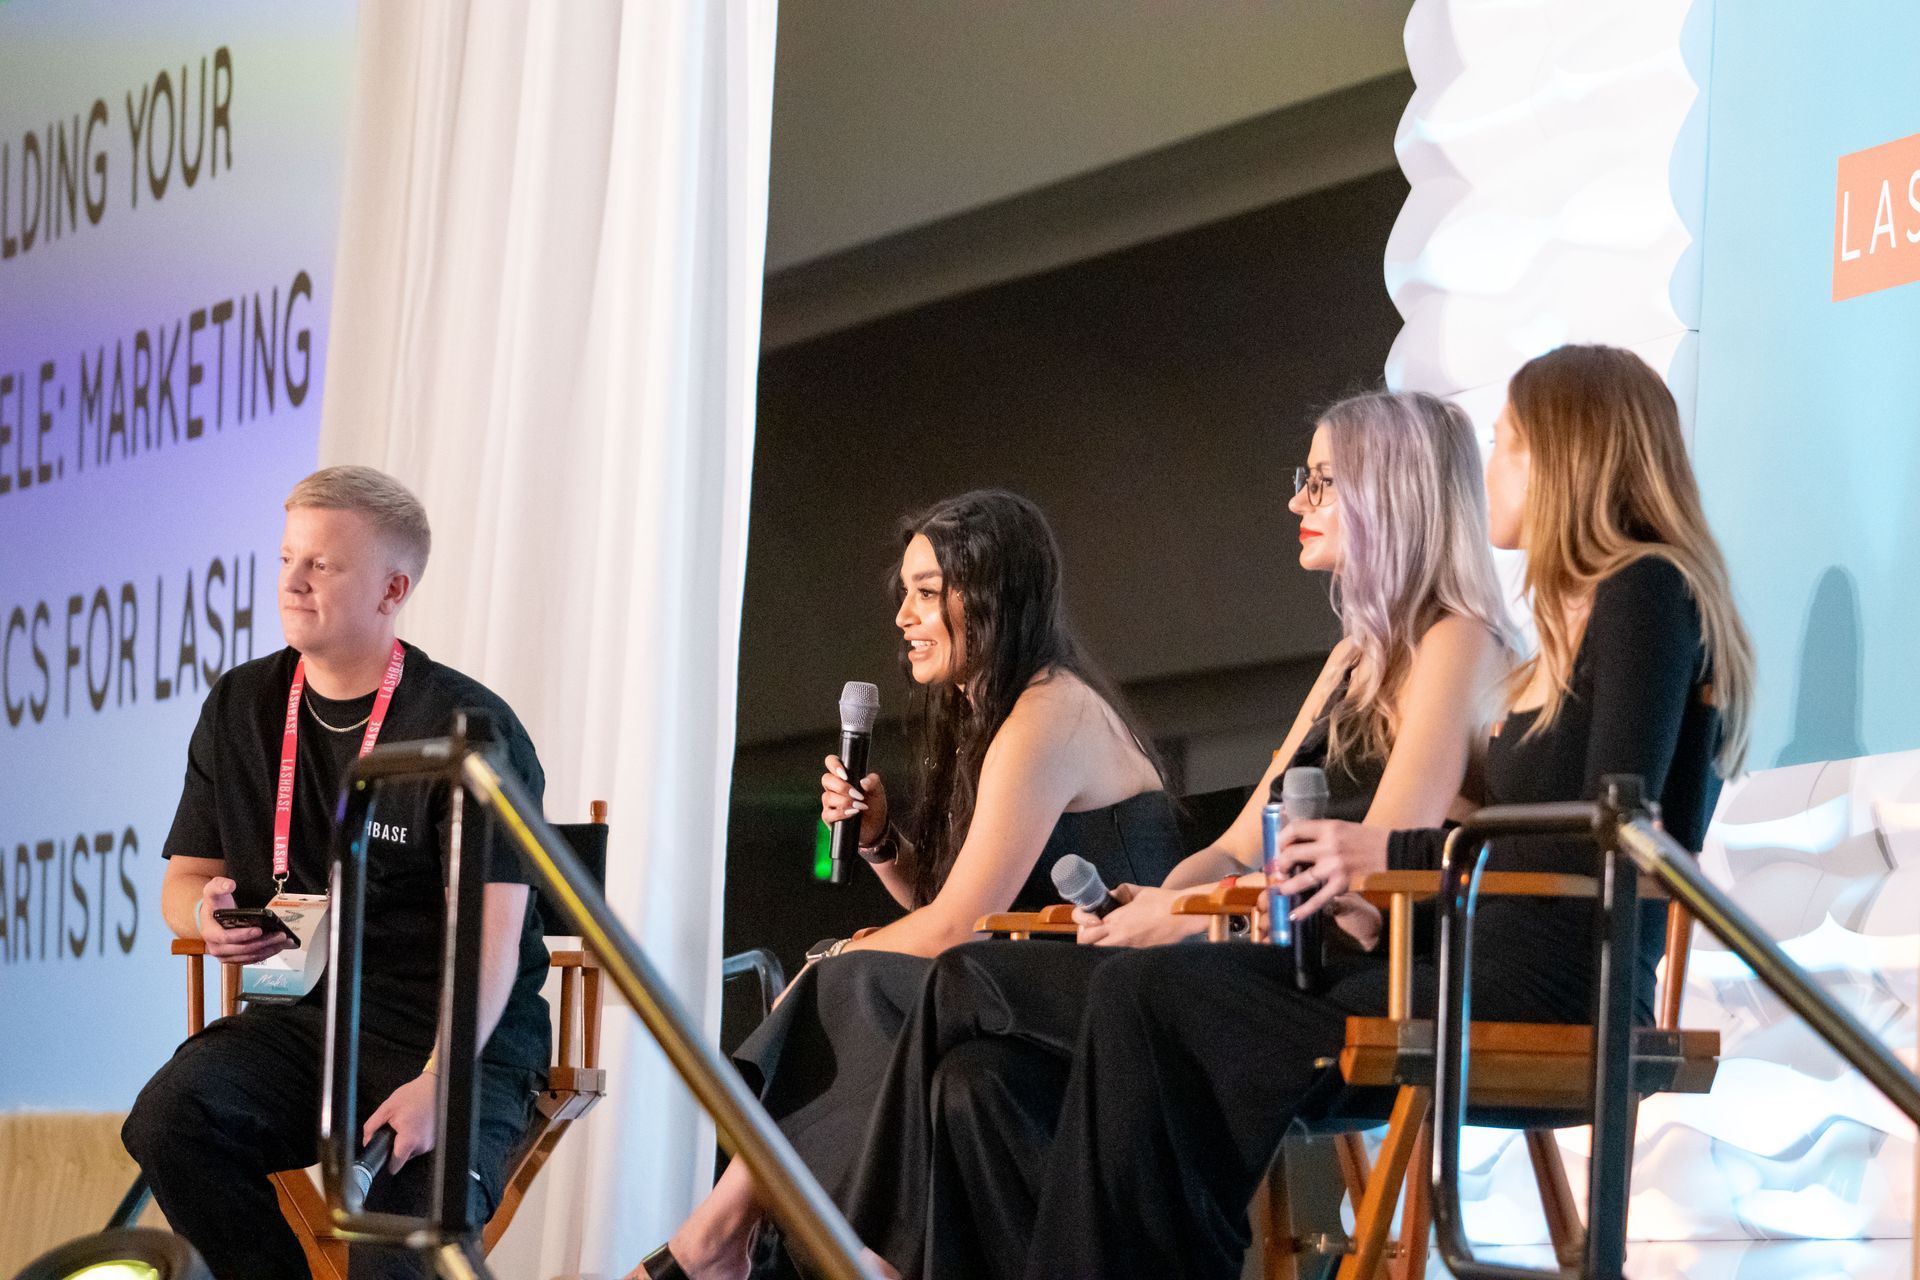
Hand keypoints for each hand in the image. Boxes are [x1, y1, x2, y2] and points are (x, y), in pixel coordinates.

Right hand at [199, 877, 295, 964]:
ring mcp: (226, 955)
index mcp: (210, 932)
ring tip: (284, 941)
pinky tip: (278, 947)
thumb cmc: (214, 904)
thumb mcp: (212, 891)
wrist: (213, 917)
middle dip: (262, 943)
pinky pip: (251, 959)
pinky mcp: (235, 958)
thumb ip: (219, 885)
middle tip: (280, 935)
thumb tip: (229, 885)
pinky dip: (266, 954)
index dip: (243, 935)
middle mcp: (216, 948)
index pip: (226, 938)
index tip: (259, 930)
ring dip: (268, 950)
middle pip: (242, 949)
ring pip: (249, 956)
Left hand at [364, 1071, 438, 1173]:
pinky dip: (416, 1137)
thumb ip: (371, 1127)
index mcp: (409, 1141)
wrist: (435, 1086)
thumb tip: (367, 1141)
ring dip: (407, 1141)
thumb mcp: (386, 1108)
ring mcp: (431, 1142)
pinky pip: (420, 1144)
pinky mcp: (435, 1138)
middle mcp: (422, 1145)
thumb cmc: (413, 1095)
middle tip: (395, 1129)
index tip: (382, 1154)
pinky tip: (415, 1123)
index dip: (385, 1162)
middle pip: (403, 1157)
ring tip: (407, 1123)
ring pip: (412, 1151)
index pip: (395, 1166)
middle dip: (396, 1146)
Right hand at [822, 755, 887, 846]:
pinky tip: (853, 813)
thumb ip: (873, 781)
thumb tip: (864, 782)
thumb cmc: (874, 805)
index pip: (831, 762)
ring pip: (827, 797)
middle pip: (826, 779)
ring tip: (860, 806)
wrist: (876, 826)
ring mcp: (829, 802)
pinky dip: (842, 813)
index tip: (845, 774)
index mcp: (843, 776)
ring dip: (845, 801)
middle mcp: (833, 788)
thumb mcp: (878, 791)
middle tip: (858, 794)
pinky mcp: (829, 817)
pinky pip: (828, 813)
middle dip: (842, 787)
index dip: (834, 765)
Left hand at [1073, 884, 1205, 947]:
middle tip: (1095, 934)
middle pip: (1088, 946)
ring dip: (1100, 948)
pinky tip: (1123, 948)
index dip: (1084, 927)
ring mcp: (1129, 949)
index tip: (1092, 922)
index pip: (1086, 930)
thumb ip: (1119, 893)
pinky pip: (1119, 960)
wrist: (1183, 915)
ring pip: (1101, 955)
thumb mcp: (1137, 892)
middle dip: (1087, 940)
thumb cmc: (1163, 901)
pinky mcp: (1140, 956)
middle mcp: (1119, 937)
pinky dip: (1115, 956)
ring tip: (1109, 940)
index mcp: (1116, 920)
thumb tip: (1110, 896)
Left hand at [1273, 819, 1390, 920]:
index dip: (1282, 838)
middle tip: (1280, 869)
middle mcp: (1329, 846)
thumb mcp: (1344, 828)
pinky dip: (1304, 909)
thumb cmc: (1369, 840)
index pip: (1295, 829)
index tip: (1280, 846)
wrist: (1396, 853)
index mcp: (1329, 828)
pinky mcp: (1343, 884)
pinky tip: (1293, 915)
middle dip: (1281, 864)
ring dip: (1286, 886)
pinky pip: (1318, 900)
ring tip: (1281, 890)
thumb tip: (1298, 841)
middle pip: (1292, 854)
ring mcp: (1335, 867)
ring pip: (1300, 879)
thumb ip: (1323, 834)